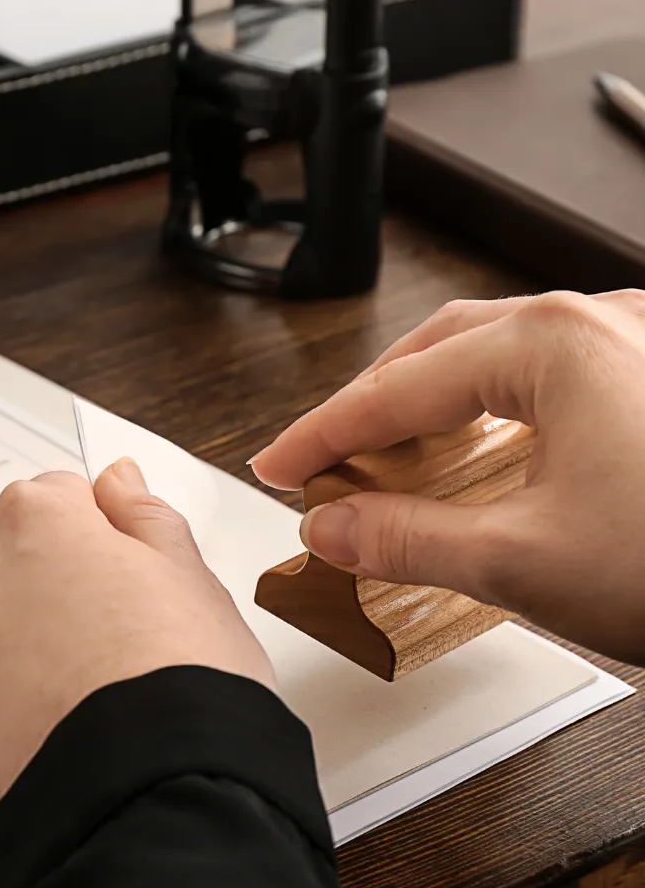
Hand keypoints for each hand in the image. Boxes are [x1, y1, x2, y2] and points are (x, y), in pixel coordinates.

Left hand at [0, 460, 273, 832]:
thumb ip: (143, 515)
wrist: (151, 798)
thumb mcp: (191, 578)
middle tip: (95, 653)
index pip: (54, 502)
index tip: (121, 588)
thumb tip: (115, 477)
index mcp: (34, 521)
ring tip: (61, 710)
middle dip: (35, 596)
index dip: (94, 544)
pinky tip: (29, 751)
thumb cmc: (184, 675)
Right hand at [250, 291, 644, 665]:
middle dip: (370, 411)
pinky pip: (541, 376)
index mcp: (552, 346)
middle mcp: (591, 324)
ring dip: (427, 407)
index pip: (395, 389)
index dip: (321, 434)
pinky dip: (486, 412)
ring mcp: (628, 344)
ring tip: (384, 459)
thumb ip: (405, 540)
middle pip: (436, 354)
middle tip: (321, 463)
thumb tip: (331, 527)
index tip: (277, 464)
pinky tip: (475, 450)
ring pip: (490, 358)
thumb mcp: (526, 563)